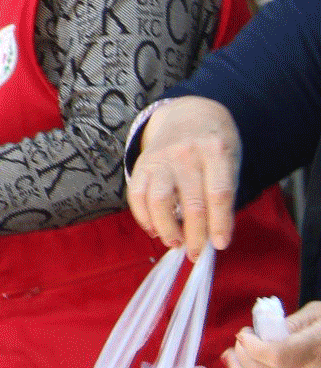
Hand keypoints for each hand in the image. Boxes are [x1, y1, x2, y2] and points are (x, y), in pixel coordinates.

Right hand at [128, 96, 241, 255]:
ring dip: (166, 228)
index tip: (219, 246)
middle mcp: (187, 154)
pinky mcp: (142, 164)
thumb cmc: (215, 146)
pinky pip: (137, 194)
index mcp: (216, 152)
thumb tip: (212, 236)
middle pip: (191, 202)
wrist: (190, 114)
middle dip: (194, 234)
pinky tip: (154, 229)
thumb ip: (222, 194)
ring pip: (159, 200)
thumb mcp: (229, 162)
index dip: (219, 223)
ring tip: (174, 243)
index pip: (219, 193)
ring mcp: (161, 158)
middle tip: (196, 254)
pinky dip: (144, 217)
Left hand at [224, 300, 320, 367]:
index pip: (279, 356)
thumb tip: (264, 333)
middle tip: (240, 338)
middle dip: (244, 356)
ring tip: (231, 354)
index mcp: (316, 345)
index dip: (255, 347)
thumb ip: (291, 323)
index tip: (245, 334)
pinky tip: (241, 366)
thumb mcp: (318, 313)